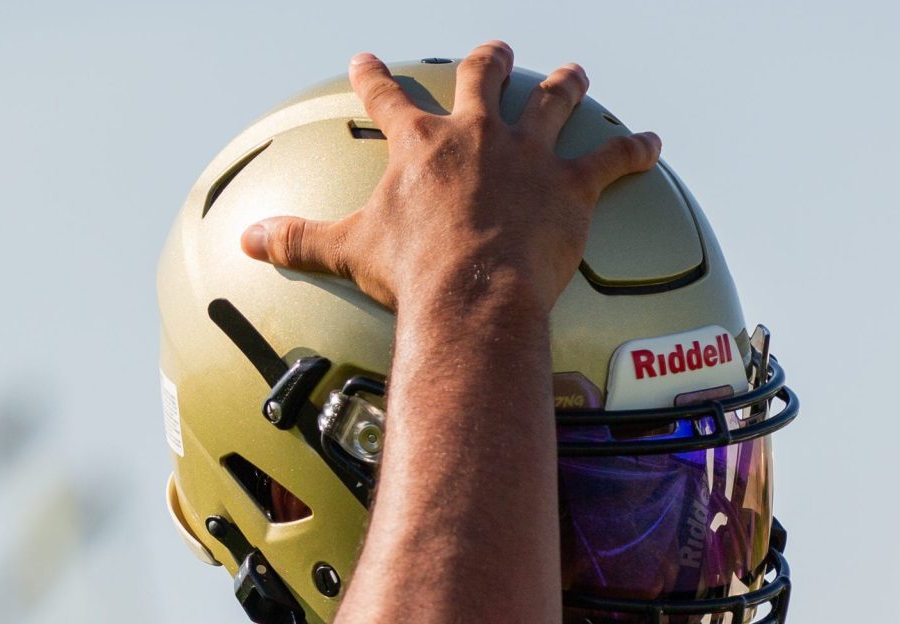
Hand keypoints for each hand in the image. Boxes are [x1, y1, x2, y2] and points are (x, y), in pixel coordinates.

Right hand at [240, 42, 660, 312]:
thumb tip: (247, 240)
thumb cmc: (409, 273)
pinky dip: (634, 149)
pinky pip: (611, 159)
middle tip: (494, 53)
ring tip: (574, 73)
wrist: (471, 294)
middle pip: (484, 78)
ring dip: (565, 84)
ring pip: (553, 102)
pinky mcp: (571, 186)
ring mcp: (527, 156)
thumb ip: (297, 240)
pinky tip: (652, 141)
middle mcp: (475, 135)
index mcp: (418, 147)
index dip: (374, 77)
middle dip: (489, 61)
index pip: (388, 98)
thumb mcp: (343, 252)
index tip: (367, 61)